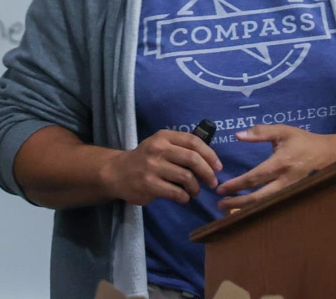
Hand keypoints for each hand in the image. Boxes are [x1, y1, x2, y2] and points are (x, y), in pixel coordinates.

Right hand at [102, 129, 222, 205]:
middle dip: (207, 172)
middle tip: (213, 182)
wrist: (117, 172)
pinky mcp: (149, 185)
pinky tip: (183, 197)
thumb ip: (180, 147)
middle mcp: (159, 149)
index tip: (218, 166)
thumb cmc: (145, 158)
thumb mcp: (160, 144)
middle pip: (192, 159)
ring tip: (195, 191)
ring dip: (196, 187)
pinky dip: (184, 197)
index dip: (209, 154)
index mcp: (164, 136)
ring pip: (186, 177)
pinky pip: (176, 192)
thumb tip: (209, 158)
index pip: (193, 142)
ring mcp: (153, 167)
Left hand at [216, 126, 335, 211]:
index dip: (236, 184)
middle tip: (220, 204)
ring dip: (246, 207)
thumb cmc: (303, 140)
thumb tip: (238, 135)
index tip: (221, 188)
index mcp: (279, 164)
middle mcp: (284, 181)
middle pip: (257, 197)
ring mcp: (289, 190)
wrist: (327, 153)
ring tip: (229, 209)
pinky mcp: (292, 194)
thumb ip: (260, 132)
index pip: (254, 178)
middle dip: (238, 202)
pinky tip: (247, 207)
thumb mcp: (282, 131)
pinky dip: (258, 207)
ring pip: (265, 204)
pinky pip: (272, 203)